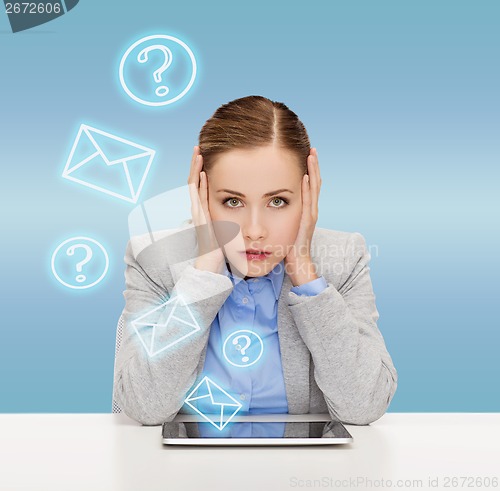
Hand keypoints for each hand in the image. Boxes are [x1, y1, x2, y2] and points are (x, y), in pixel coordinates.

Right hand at [187, 146, 224, 273]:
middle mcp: (199, 209)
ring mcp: (198, 214)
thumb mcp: (227, 228)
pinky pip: (197, 200)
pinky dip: (198, 187)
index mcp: (206, 210)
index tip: (206, 156)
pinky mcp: (200, 220)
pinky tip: (200, 175)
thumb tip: (241, 211)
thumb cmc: (221, 250)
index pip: (202, 185)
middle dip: (196, 165)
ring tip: (198, 154)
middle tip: (199, 148)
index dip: (202, 170)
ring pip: (193, 187)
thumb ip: (230, 217)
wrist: (211, 265)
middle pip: (195, 181)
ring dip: (195, 170)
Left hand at [284, 147, 321, 285]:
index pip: (308, 185)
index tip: (305, 155)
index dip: (309, 170)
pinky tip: (306, 176)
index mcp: (305, 209)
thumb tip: (270, 205)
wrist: (297, 263)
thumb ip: (281, 214)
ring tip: (311, 156)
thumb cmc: (289, 246)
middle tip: (311, 149)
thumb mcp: (284, 225)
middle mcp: (311, 210)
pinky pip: (309, 201)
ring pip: (314, 188)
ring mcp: (311, 215)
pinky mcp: (307, 221)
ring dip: (313, 171)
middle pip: (314, 182)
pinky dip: (309, 188)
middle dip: (313, 165)